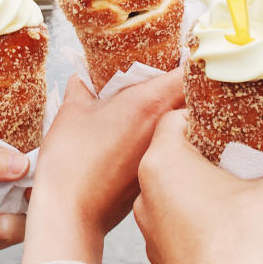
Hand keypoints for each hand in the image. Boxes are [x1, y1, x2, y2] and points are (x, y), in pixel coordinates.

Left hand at [0, 144, 28, 263]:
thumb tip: (20, 163)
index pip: (8, 146)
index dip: (27, 151)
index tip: (42, 159)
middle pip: (23, 176)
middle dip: (32, 182)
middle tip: (31, 188)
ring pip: (24, 205)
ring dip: (20, 209)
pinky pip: (13, 233)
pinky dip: (8, 230)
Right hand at [22, 69, 184, 263]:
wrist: (70, 211)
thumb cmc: (72, 160)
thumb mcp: (72, 111)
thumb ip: (83, 87)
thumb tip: (83, 78)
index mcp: (150, 104)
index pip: (188, 73)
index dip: (191, 59)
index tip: (183, 52)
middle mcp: (165, 129)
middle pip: (190, 99)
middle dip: (184, 86)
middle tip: (166, 76)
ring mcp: (163, 154)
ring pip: (181, 125)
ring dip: (174, 114)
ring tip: (150, 105)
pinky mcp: (155, 175)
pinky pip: (169, 148)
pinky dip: (161, 138)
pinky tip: (138, 137)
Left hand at [133, 110, 262, 263]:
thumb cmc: (250, 247)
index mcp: (162, 164)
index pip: (175, 119)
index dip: (207, 114)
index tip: (234, 119)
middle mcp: (148, 197)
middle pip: (179, 159)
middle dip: (214, 156)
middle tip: (248, 154)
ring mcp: (154, 234)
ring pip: (181, 197)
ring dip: (213, 193)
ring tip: (250, 195)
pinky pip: (186, 231)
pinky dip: (210, 225)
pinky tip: (242, 231)